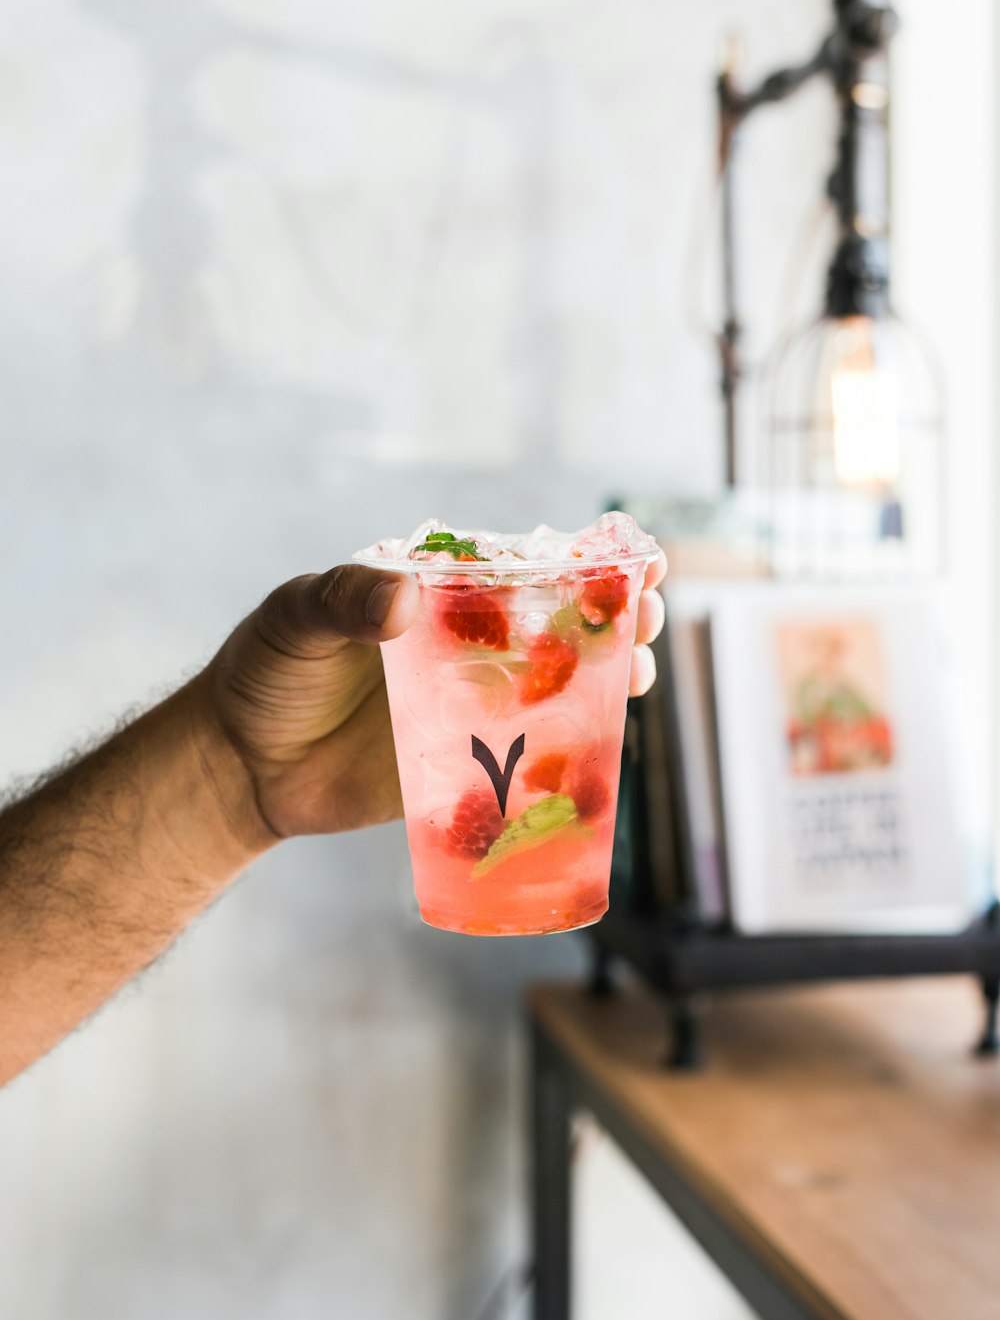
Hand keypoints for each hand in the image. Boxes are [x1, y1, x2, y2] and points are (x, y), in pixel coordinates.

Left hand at [201, 552, 666, 842]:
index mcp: (440, 591)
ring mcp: (474, 704)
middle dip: (617, 613)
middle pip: (563, 622)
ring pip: (562, 686)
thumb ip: (344, 599)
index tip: (634, 554)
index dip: (588, 558)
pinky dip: (574, 754)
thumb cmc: (267, 671)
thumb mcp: (296, 617)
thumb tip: (405, 599)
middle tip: (646, 613)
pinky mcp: (469, 765)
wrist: (240, 763)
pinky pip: (532, 759)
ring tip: (637, 672)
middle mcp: (470, 643)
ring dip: (610, 676)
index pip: (526, 564)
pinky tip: (606, 748)